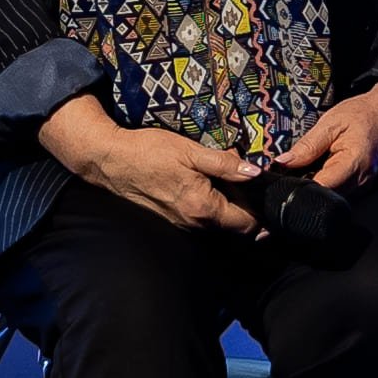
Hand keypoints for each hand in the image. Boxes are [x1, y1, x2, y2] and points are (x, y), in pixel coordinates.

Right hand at [43, 94, 259, 233]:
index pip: (246, 224)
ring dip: (226, 207)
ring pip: (216, 223)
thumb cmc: (149, 152)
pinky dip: (208, 207)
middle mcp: (193, 223)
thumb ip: (225, 164)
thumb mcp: (191, 151)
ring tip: (227, 182)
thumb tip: (255, 173)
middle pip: (233, 226)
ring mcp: (180, 224)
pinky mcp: (170, 220)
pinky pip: (199, 219)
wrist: (111, 161)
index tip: (266, 196)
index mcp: (203, 208)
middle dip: (246, 209)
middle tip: (248, 184)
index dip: (261, 212)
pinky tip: (204, 186)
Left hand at [286, 79, 377, 192]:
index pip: (321, 189)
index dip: (300, 187)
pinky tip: (322, 169)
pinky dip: (328, 183)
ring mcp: (364, 185)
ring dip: (317, 185)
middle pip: (325, 197)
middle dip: (306, 188)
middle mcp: (361, 181)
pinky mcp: (363, 185)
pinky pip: (340, 191)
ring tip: (309, 168)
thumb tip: (283, 162)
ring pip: (332, 196)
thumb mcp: (331, 122)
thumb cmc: (365, 113)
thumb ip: (307, 145)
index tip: (284, 179)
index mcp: (353, 164)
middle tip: (293, 172)